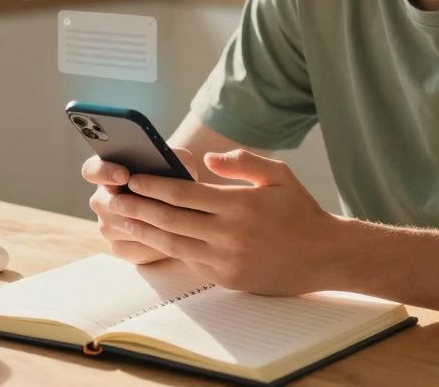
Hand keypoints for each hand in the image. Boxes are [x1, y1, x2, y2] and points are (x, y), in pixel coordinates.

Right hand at [82, 148, 202, 264]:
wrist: (181, 204)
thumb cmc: (176, 176)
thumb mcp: (179, 162)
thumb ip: (174, 157)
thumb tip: (172, 164)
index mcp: (107, 172)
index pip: (91, 170)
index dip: (104, 172)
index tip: (124, 175)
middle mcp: (101, 199)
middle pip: (104, 203)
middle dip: (131, 204)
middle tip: (156, 204)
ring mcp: (107, 225)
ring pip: (119, 227)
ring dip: (144, 225)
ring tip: (173, 222)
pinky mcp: (119, 247)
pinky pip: (131, 249)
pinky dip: (151, 245)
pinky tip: (174, 238)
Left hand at [116, 149, 339, 294]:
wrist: (325, 256)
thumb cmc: (300, 210)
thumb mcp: (278, 174)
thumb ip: (242, 162)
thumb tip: (206, 161)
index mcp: (238, 205)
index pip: (184, 193)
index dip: (153, 185)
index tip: (133, 177)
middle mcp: (229, 234)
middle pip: (170, 219)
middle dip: (138, 207)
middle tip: (113, 197)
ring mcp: (226, 260)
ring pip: (173, 243)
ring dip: (144, 230)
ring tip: (122, 218)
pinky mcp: (226, 278)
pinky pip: (189, 260)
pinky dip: (167, 248)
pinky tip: (151, 238)